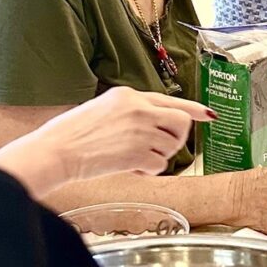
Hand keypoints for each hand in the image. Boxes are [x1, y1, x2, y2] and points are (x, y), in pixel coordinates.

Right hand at [38, 87, 211, 180]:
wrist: (55, 151)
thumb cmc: (72, 135)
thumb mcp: (103, 109)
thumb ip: (130, 111)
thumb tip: (155, 123)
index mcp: (128, 95)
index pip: (171, 100)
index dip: (194, 110)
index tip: (210, 115)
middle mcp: (138, 109)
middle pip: (180, 123)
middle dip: (175, 138)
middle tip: (157, 148)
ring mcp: (140, 131)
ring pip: (172, 146)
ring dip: (159, 157)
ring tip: (136, 158)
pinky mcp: (137, 153)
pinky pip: (159, 165)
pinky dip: (149, 171)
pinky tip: (132, 168)